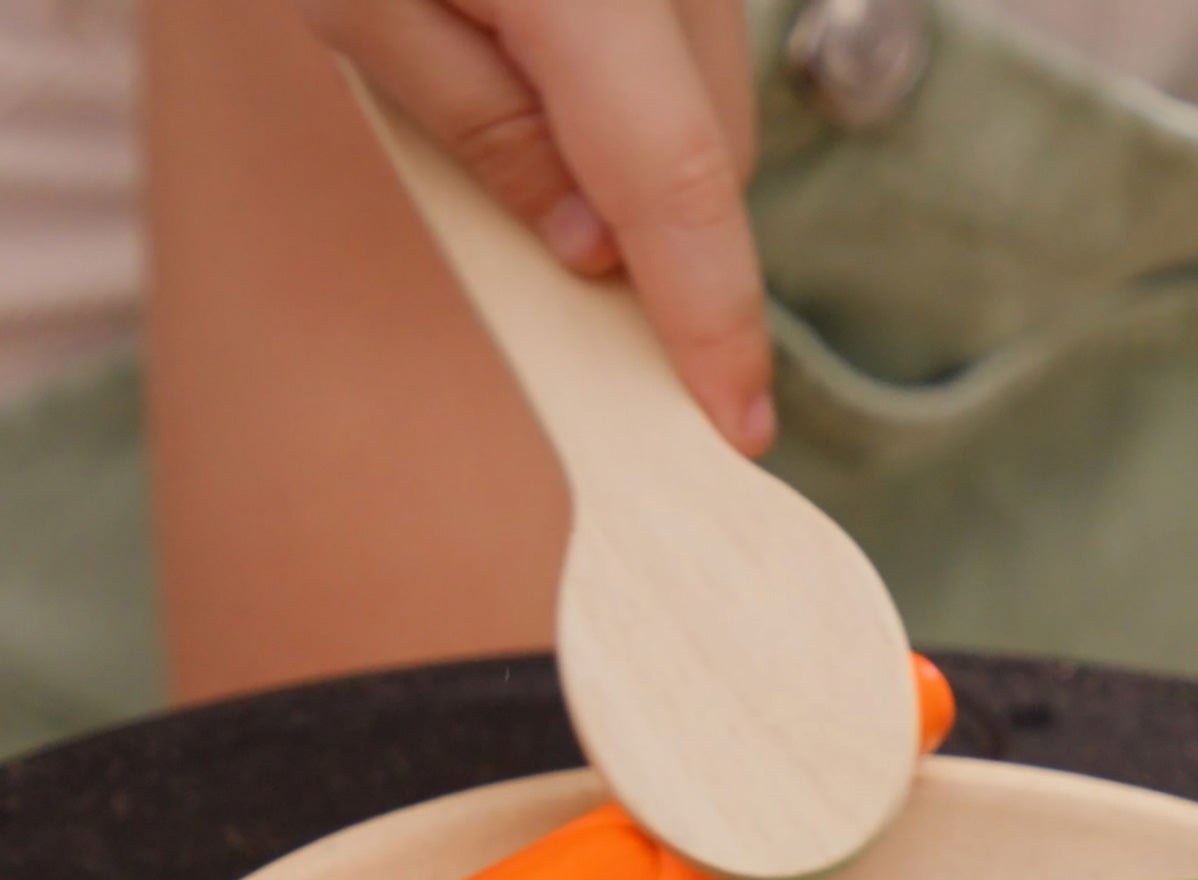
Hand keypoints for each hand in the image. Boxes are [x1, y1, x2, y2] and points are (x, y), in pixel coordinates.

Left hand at [295, 0, 774, 454]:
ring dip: (654, 162)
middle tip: (570, 270)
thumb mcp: (360, 5)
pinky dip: (646, 91)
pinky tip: (565, 72)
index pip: (677, 180)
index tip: (738, 421)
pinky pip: (695, 36)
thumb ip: (489, 137)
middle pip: (713, 145)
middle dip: (662, 239)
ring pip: (715, 94)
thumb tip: (596, 255)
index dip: (713, 317)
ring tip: (540, 134)